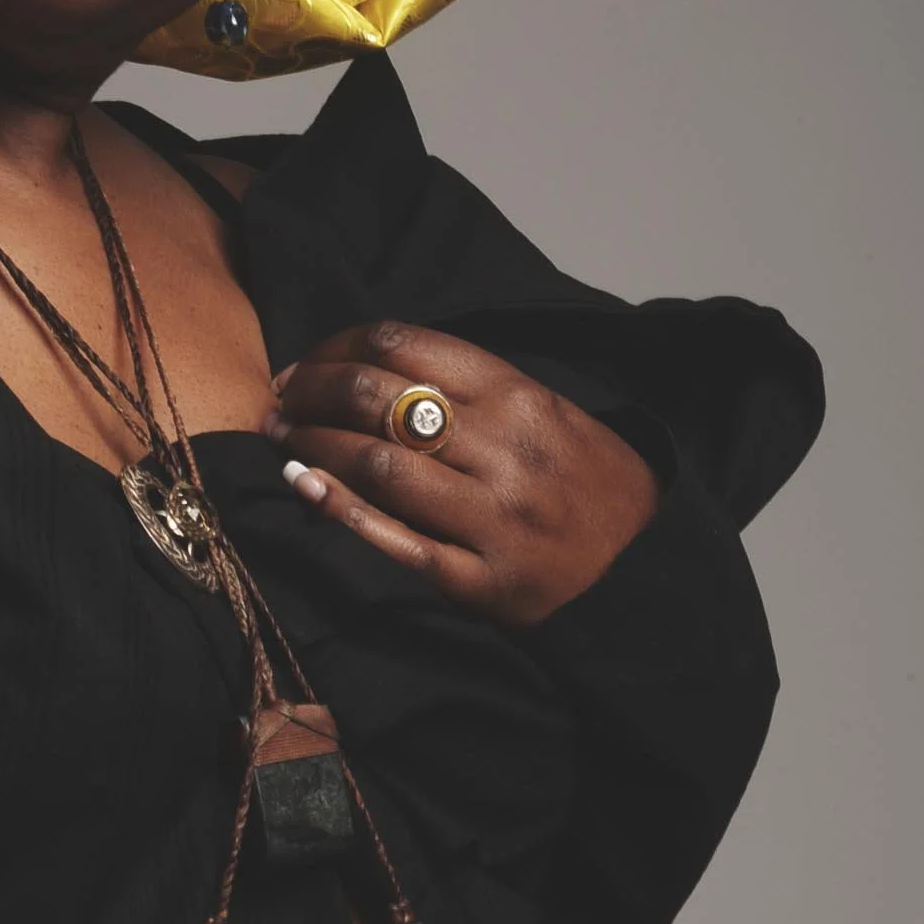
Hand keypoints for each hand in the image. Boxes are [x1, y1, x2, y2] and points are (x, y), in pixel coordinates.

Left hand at [265, 321, 659, 627]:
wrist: (644, 563)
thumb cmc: (577, 477)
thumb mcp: (540, 410)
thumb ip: (464, 389)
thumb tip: (361, 370)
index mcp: (517, 395)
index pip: (401, 345)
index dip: (334, 348)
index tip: (304, 365)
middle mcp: (504, 448)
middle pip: (375, 398)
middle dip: (309, 393)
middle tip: (279, 401)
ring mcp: (492, 515)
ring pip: (376, 464)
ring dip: (310, 445)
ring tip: (282, 439)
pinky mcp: (480, 578)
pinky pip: (394, 537)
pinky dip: (337, 507)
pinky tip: (303, 486)